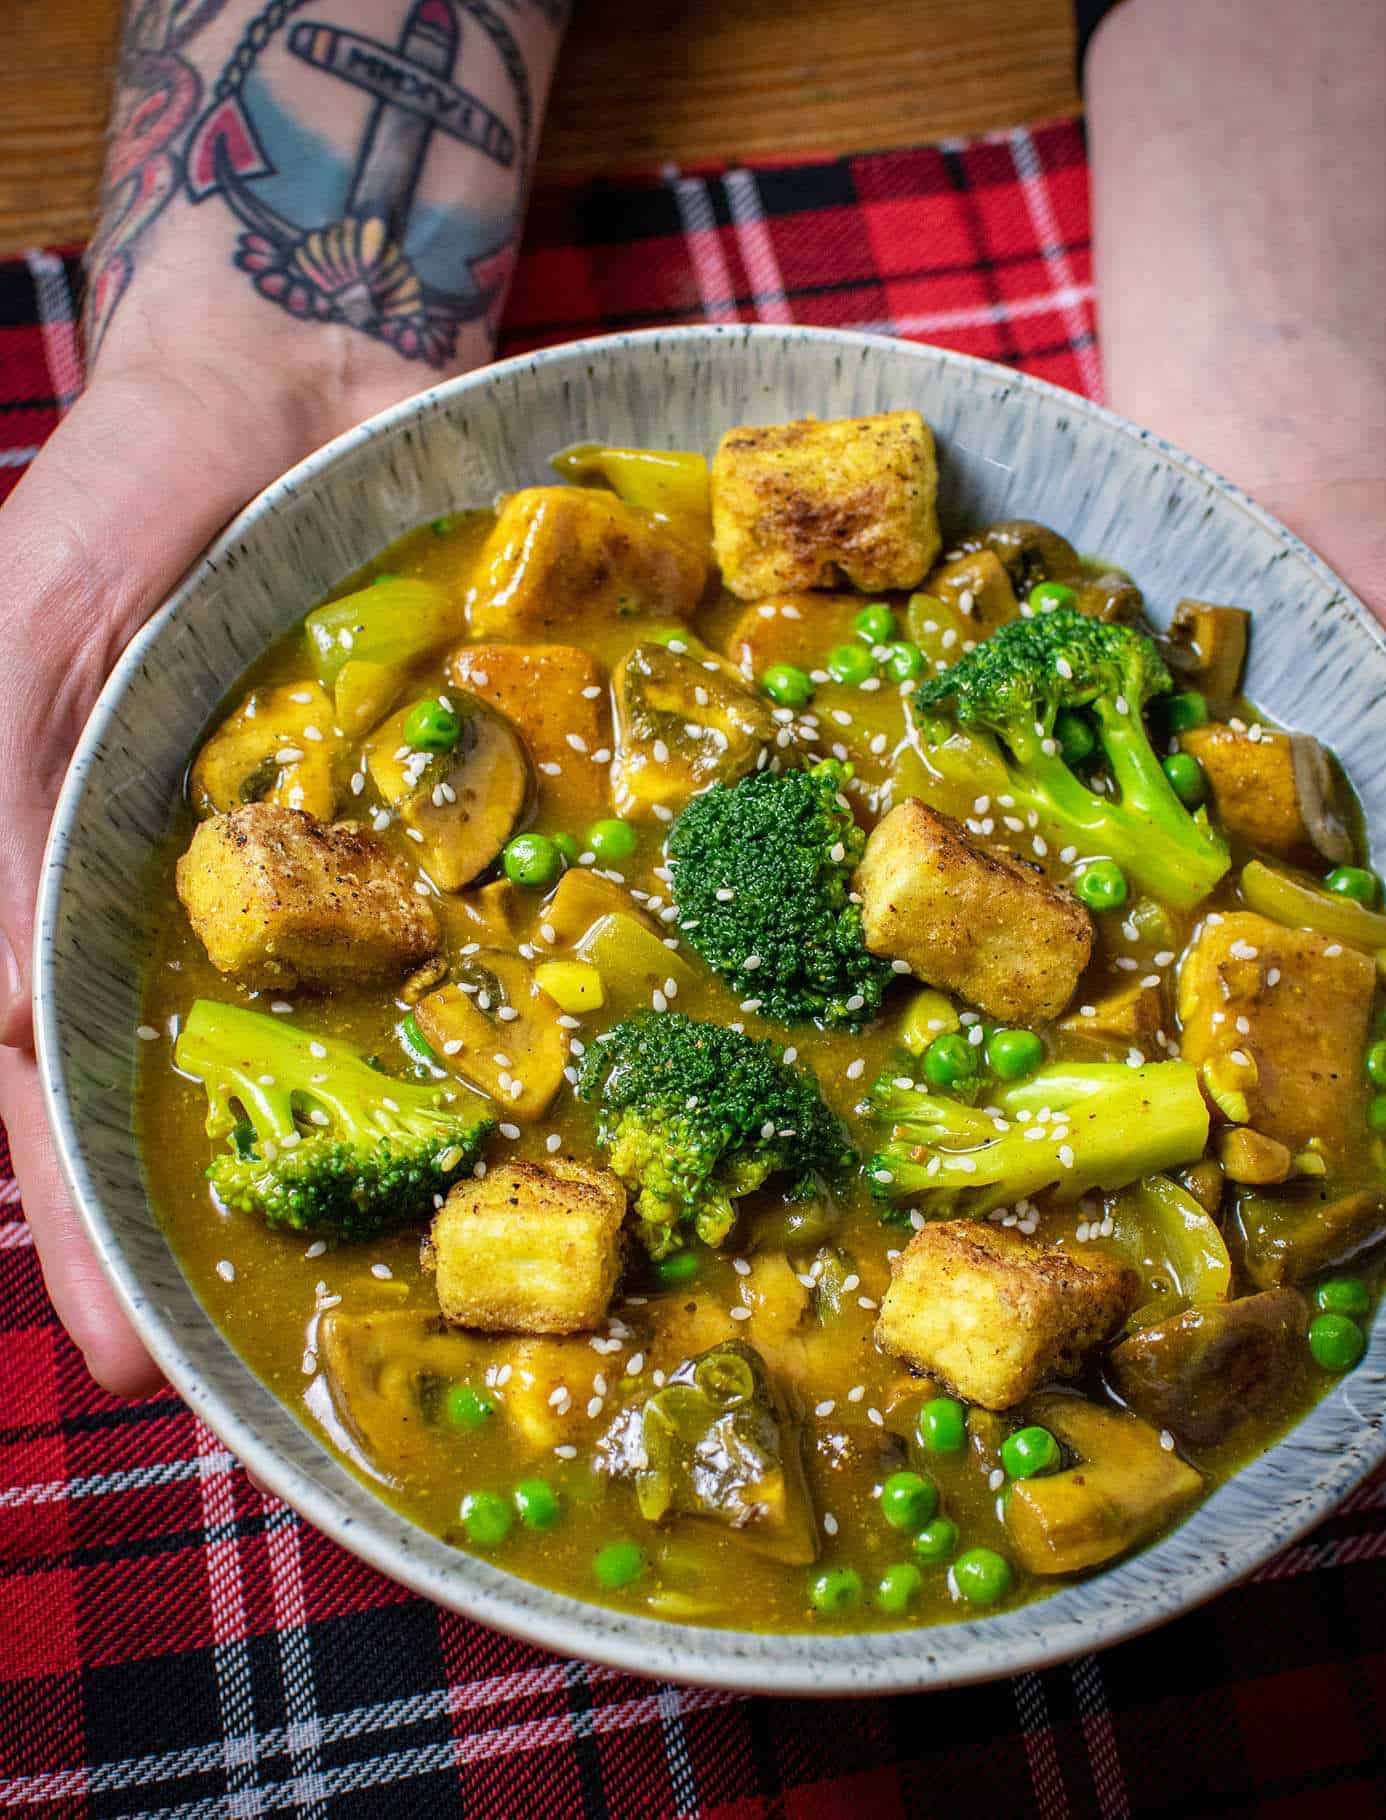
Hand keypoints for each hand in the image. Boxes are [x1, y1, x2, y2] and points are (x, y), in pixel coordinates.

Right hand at [0, 347, 424, 1393]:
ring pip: (345, 1036)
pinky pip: (469, 924)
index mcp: (68, 885)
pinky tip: (545, 1078)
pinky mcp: (441, 813)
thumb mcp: (24, 656)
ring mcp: (331, 867)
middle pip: (204, 1099)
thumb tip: (10, 1033)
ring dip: (378, 1148)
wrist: (284, 376)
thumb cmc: (116, 510)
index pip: (51, 1091)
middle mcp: (203, 902)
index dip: (82, 1230)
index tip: (124, 1362)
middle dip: (231, 1232)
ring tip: (439, 1261)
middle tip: (296, 1360)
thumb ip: (0, 835)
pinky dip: (491, 1001)